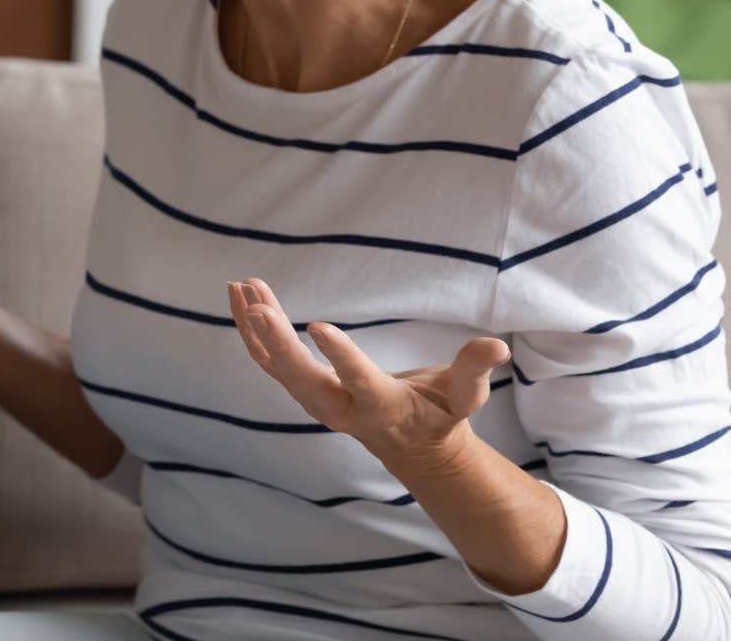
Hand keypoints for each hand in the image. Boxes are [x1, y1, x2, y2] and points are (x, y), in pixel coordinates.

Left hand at [228, 277, 510, 472]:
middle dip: (278, 343)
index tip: (316, 326)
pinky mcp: (303, 390)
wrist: (411, 448)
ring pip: (276, 367)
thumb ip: (474, 371)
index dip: (338, 356)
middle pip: (302, 379)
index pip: (358, 381)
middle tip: (258, 305)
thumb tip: (497, 347)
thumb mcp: (464, 397)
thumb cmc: (441, 416)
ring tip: (241, 287)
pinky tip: (239, 299)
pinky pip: (268, 362)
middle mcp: (341, 408)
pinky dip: (251, 333)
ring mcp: (316, 402)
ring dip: (256, 329)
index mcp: (382, 407)